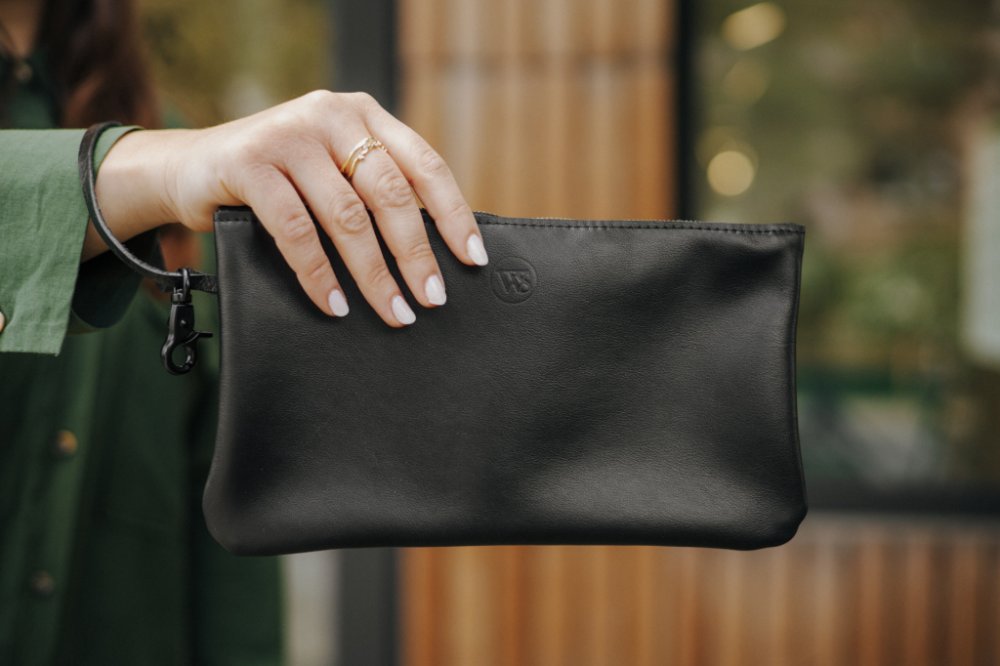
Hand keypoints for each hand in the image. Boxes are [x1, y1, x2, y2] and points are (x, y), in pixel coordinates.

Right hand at [89, 91, 488, 325]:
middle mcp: (330, 116)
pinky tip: (334, 305)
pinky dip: (319, 275)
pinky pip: (296, 231)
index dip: (453, 214)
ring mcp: (288, 136)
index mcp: (363, 116)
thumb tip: (431, 252)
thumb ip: (372, 190)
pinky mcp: (248, 163)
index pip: (424, 164)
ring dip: (374, 274)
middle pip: (390, 193)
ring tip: (394, 312)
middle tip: (432, 299)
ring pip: (346, 216)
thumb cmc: (276, 180)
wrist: (188, 167)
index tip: (473, 259)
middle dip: (416, 254)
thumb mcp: (331, 171)